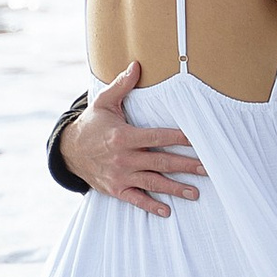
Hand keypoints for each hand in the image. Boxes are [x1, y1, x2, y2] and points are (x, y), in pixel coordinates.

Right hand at [61, 63, 203, 216]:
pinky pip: (136, 199)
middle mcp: (123, 158)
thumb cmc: (92, 124)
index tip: (198, 140)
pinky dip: (151, 206)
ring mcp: (120, 176)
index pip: (157, 137)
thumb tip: (137, 65)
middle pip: (161, 162)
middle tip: (207, 168)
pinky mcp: (116, 189)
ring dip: (175, 188)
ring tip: (195, 193)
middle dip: (186, 165)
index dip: (179, 138)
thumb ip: (122, 85)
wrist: (69, 150)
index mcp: (123, 136)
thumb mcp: (103, 102)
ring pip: (153, 183)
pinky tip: (167, 211)